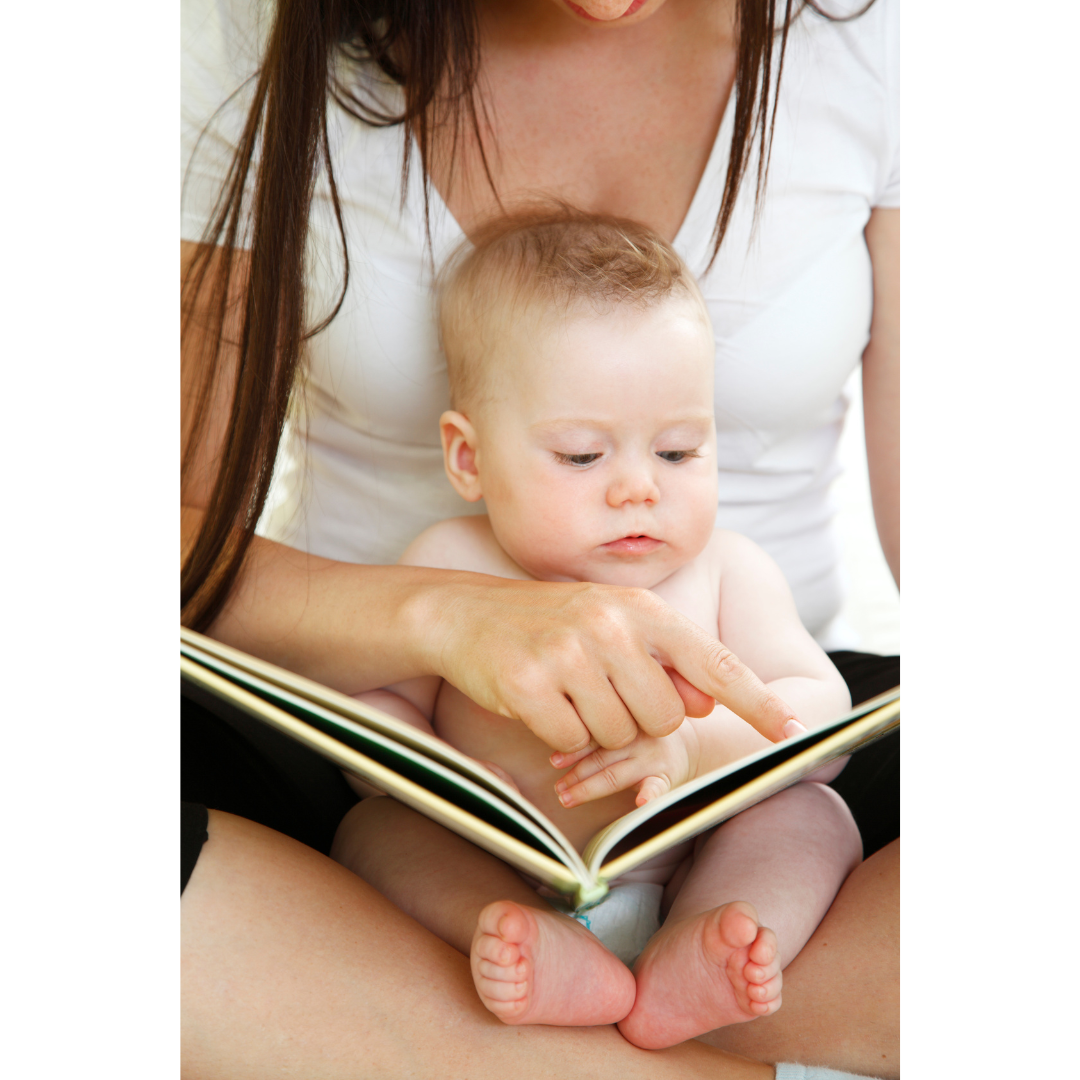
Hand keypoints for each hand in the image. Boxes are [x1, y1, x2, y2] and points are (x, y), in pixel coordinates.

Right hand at [426, 576, 795, 755]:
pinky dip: (558, 735)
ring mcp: (569, 654)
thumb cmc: (547, 624)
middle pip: (665, 717)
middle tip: (599, 691)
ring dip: (596, 729)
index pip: (715, 660)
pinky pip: (571, 741)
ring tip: (565, 689)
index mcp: (641, 608)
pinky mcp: (530, 685)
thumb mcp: (611, 626)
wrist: (465, 612)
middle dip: (638, 721)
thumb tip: (705, 700)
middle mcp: (611, 626)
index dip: (758, 701)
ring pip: (619, 735)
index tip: (796, 732)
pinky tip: (538, 699)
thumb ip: (662, 661)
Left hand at [552, 726, 697, 807]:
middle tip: (557, 789)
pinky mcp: (666, 778)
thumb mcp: (624, 724)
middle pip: (601, 757)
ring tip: (567, 799)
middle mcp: (637, 738)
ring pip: (616, 775)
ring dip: (589, 788)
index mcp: (624, 720)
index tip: (554, 762)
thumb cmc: (643, 737)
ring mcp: (651, 759)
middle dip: (576, 774)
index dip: (574, 749)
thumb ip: (595, 731)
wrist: (689, 746)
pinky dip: (650, 795)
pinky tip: (641, 803)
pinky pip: (658, 787)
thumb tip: (554, 747)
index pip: (595, 735)